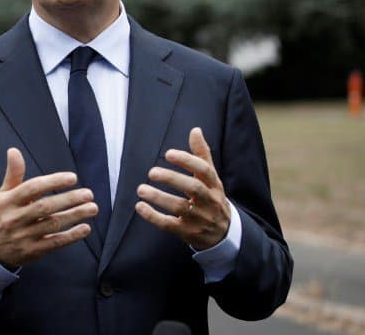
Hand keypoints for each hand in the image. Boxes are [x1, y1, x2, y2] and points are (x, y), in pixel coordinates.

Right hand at [0, 148, 97, 268]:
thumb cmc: (2, 215)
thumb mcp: (3, 194)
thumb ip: (13, 173)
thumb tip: (13, 151)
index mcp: (8, 201)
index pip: (32, 188)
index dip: (53, 182)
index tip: (72, 178)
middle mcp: (14, 218)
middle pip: (45, 207)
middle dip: (69, 199)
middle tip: (88, 194)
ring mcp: (23, 236)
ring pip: (52, 224)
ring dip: (74, 216)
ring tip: (92, 208)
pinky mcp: (32, 251)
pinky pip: (54, 243)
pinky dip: (71, 236)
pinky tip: (85, 229)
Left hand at [135, 127, 230, 249]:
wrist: (224, 234)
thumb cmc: (212, 198)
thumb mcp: (211, 178)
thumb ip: (202, 154)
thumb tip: (195, 130)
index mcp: (214, 185)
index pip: (204, 170)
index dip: (187, 161)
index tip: (168, 153)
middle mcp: (209, 201)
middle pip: (193, 188)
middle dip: (172, 179)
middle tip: (152, 172)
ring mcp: (199, 218)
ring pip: (179, 207)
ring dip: (159, 198)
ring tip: (141, 189)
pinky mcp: (188, 233)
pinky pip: (170, 226)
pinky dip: (154, 217)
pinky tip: (140, 207)